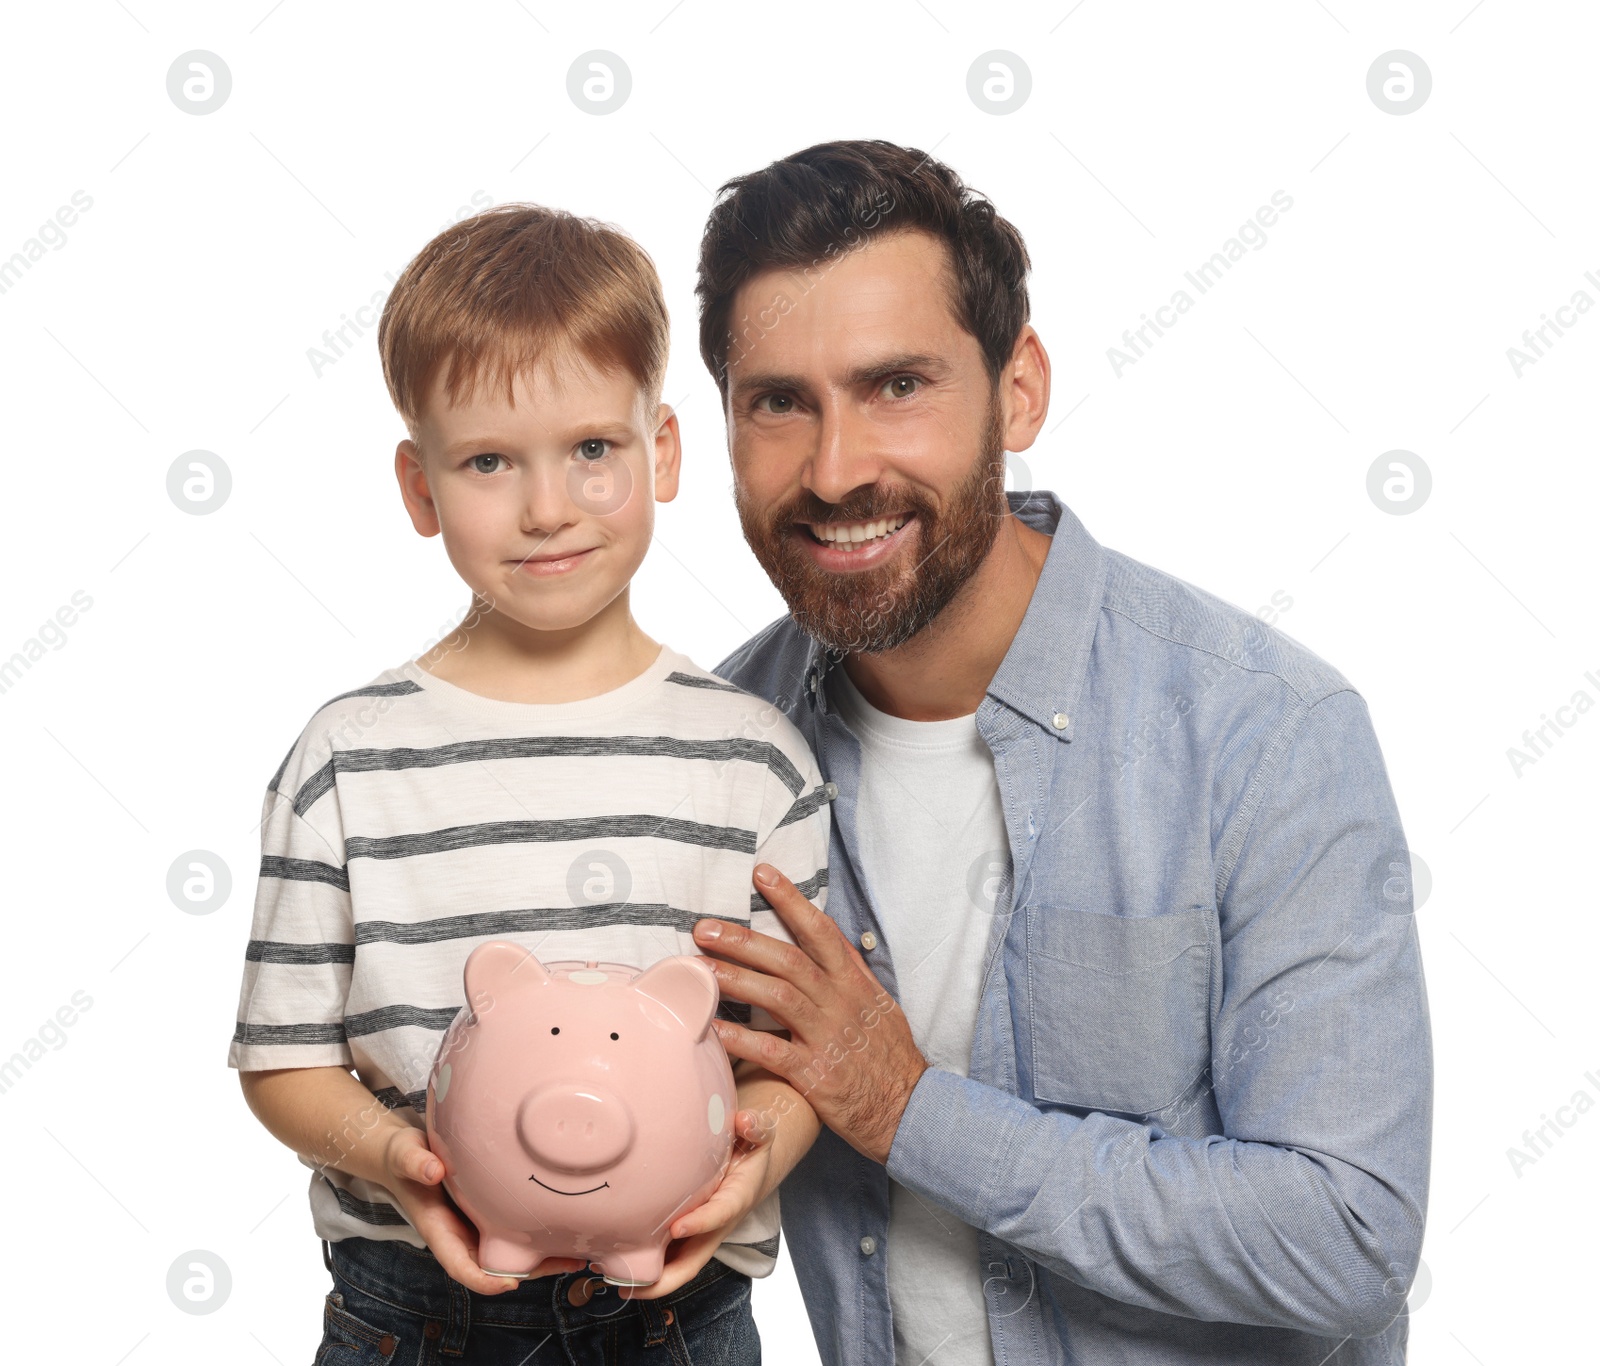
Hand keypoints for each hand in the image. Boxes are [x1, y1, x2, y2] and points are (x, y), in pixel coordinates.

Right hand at [378, 1126, 588, 1293]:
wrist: (408, 1155)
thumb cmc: (404, 1158)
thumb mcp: (404, 1155)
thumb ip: (415, 1163)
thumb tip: (433, 1171)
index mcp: (439, 1230)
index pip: (459, 1265)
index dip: (483, 1279)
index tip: (509, 1284)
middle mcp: (460, 1235)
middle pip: (495, 1266)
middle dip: (530, 1271)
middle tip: (568, 1265)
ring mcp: (476, 1227)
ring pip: (510, 1253)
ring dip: (542, 1257)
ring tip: (580, 1252)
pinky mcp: (489, 1214)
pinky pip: (514, 1232)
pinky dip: (538, 1235)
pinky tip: (565, 1226)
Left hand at [609, 1105, 778, 1299]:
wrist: (752, 1167)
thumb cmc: (750, 1150)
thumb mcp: (760, 1135)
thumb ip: (757, 1126)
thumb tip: (744, 1121)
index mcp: (735, 1199)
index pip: (721, 1214)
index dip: (701, 1223)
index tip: (678, 1228)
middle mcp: (715, 1225)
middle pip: (694, 1260)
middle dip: (666, 1279)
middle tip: (634, 1285)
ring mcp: (698, 1233)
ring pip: (675, 1264)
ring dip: (650, 1278)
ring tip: (615, 1282)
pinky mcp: (685, 1233)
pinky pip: (665, 1253)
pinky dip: (644, 1263)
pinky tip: (614, 1262)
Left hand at [692, 865, 929, 1164]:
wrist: (910, 1108)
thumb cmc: (889, 1056)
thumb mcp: (878, 1004)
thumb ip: (849, 972)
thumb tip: (825, 940)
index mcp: (854, 982)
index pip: (820, 929)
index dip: (790, 899)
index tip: (762, 873)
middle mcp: (840, 1002)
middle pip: (788, 959)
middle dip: (744, 940)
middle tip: (705, 927)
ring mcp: (827, 1036)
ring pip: (777, 996)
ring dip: (735, 979)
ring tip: (699, 968)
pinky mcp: (816, 1074)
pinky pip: (772, 1051)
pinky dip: (741, 1038)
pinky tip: (712, 1028)